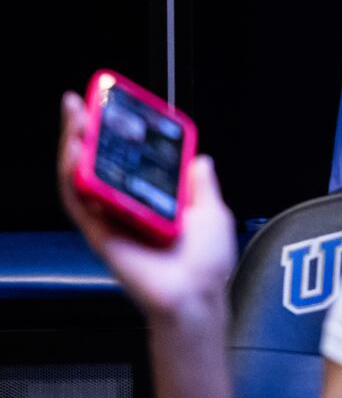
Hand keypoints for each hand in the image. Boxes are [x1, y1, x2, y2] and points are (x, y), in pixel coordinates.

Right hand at [56, 93, 237, 323]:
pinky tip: (73, 150)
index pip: (127, 160)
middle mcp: (126, 206)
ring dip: (73, 144)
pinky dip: (73, 175)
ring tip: (73, 115)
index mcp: (151, 199)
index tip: (114, 105)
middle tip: (81, 101)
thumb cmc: (206, 261)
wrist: (198, 295)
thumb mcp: (212, 210)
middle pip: (98, 163)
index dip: (117, 134)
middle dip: (86, 131)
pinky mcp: (99, 233)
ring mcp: (110, 219)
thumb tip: (200, 159)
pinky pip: (79, 202)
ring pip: (82, 177)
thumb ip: (201, 184)